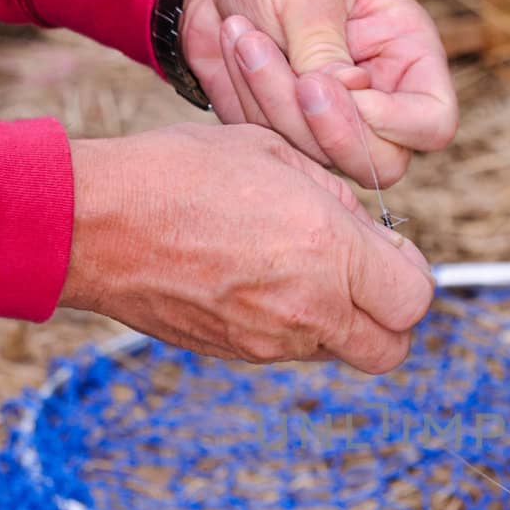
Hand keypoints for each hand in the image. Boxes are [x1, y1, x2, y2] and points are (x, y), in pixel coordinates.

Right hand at [61, 124, 434, 370]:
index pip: (415, 298)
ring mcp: (271, 340)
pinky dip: (292, 324)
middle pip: (391, 349)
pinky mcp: (236, 353)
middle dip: (389, 318)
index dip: (410, 275)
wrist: (95, 223)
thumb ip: (337, 200)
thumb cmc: (182, 174)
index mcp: (330, 252)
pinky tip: (257, 279)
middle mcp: (310, 308)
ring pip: (339, 350)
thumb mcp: (276, 156)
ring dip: (339, 319)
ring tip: (297, 268)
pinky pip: (289, 349)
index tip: (389, 253)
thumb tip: (367, 231)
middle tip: (365, 279)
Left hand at [180, 0, 457, 187]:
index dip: (394, 123)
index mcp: (409, 56)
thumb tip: (346, 90)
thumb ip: (325, 42)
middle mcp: (382, 102)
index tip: (338, 85)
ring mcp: (337, 127)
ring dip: (276, 101)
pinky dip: (252, 104)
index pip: (434, 123)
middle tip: (299, 81)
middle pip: (385, 164)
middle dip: (332, 129)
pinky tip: (238, 51)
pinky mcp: (292, 137)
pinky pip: (279, 148)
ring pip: (322, 157)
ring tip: (246, 38)